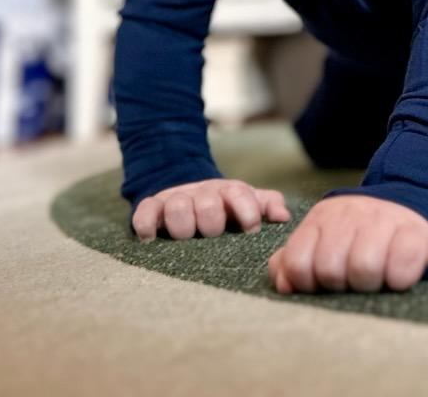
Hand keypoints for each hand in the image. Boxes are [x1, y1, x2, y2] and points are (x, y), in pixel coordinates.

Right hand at [131, 177, 290, 240]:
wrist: (186, 188)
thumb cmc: (223, 205)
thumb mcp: (247, 201)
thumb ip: (267, 204)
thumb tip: (284, 217)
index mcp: (228, 192)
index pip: (240, 194)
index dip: (247, 211)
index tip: (251, 230)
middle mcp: (202, 193)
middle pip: (207, 205)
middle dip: (212, 224)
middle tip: (212, 236)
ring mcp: (176, 199)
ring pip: (177, 207)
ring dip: (182, 225)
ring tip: (186, 238)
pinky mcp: (151, 207)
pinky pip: (144, 213)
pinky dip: (146, 226)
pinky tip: (152, 239)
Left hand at [268, 194, 427, 293]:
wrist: (407, 210)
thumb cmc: (357, 237)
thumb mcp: (321, 240)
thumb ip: (293, 261)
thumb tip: (285, 284)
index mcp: (322, 218)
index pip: (297, 262)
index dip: (307, 283)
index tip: (322, 283)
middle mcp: (351, 213)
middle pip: (330, 268)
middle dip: (339, 285)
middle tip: (352, 280)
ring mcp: (384, 220)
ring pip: (364, 269)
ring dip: (369, 284)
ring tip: (374, 278)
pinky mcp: (416, 233)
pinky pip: (401, 269)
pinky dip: (398, 279)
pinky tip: (397, 276)